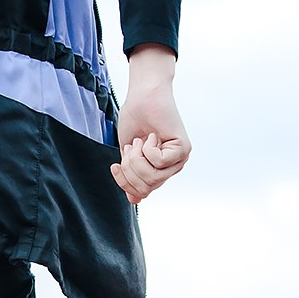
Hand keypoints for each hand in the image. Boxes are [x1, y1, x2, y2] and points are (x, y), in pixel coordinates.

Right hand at [110, 46, 189, 203]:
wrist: (143, 96)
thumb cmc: (135, 119)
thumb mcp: (129, 155)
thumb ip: (132, 176)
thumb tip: (134, 201)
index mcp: (158, 171)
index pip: (141, 193)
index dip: (124, 182)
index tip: (116, 164)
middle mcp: (171, 168)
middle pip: (145, 187)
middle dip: (129, 168)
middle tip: (130, 147)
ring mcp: (179, 160)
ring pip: (151, 177)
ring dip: (137, 158)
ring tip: (140, 141)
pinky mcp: (183, 149)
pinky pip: (158, 162)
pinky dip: (148, 149)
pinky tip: (152, 136)